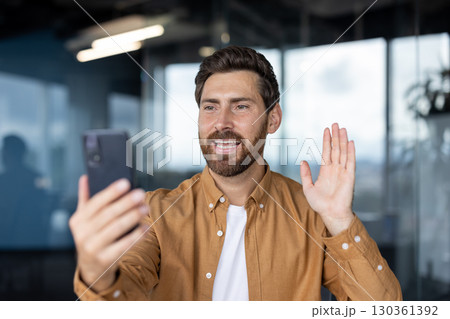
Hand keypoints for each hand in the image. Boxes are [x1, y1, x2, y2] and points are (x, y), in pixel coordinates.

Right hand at [69, 175, 147, 291]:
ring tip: (145, 207)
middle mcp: (82, 234)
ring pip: (116, 228)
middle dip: (125, 203)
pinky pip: (124, 245)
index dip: (111, 192)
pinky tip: (146, 227)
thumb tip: (85, 178)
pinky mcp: (105, 260)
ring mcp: (93, 248)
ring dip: (133, 216)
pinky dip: (136, 236)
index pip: (95, 203)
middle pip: (107, 215)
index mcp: (78, 220)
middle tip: (140, 194)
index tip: (126, 182)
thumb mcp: (84, 221)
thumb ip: (85, 199)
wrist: (91, 268)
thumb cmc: (92, 236)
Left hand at [300, 123, 354, 235]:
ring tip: (342, 128)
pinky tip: (350, 142)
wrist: (330, 213)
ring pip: (343, 152)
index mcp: (326, 170)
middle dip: (335, 136)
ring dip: (343, 140)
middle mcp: (335, 169)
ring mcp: (343, 172)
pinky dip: (351, 152)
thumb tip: (303, 161)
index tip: (326, 130)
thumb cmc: (319, 204)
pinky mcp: (350, 177)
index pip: (327, 151)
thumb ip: (305, 174)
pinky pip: (351, 162)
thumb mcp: (308, 188)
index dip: (327, 141)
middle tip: (335, 123)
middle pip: (336, 149)